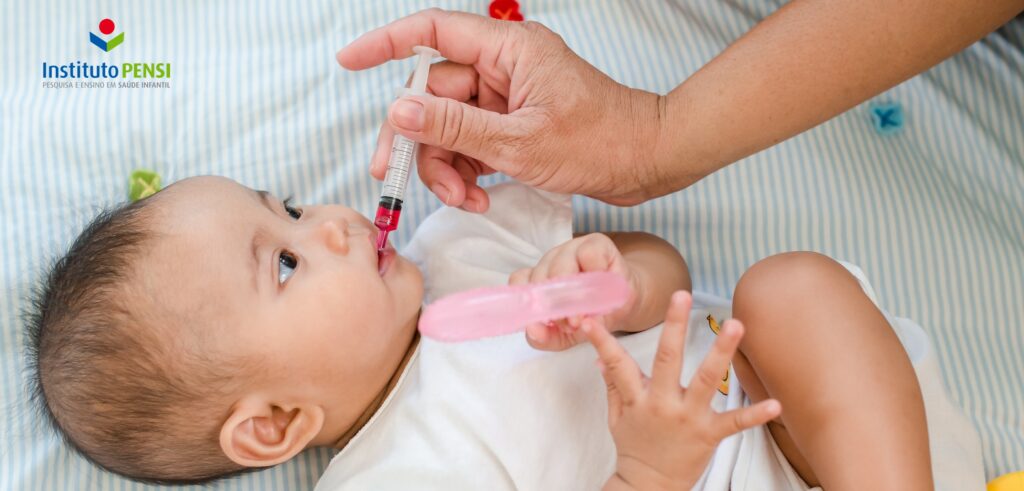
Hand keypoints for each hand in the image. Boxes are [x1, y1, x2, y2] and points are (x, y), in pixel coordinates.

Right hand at [336, 9, 663, 211]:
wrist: (648, 162)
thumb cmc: (600, 142)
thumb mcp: (519, 141)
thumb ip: (455, 126)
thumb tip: (398, 110)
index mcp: (507, 50)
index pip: (432, 32)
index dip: (385, 44)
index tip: (348, 61)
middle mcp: (503, 68)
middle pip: (432, 92)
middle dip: (416, 138)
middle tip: (394, 175)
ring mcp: (508, 99)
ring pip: (448, 125)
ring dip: (445, 166)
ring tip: (464, 200)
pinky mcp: (514, 126)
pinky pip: (471, 144)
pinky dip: (467, 174)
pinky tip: (479, 199)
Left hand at [508, 234, 641, 351]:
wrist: (625, 304)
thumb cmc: (592, 315)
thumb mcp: (568, 334)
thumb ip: (547, 337)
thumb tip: (533, 332)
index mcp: (538, 279)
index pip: (520, 283)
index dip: (530, 303)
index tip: (543, 323)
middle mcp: (550, 261)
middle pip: (541, 277)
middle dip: (555, 305)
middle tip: (572, 324)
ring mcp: (571, 249)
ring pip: (561, 266)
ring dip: (574, 294)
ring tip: (588, 311)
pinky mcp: (595, 242)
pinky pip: (588, 254)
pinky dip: (595, 273)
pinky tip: (603, 286)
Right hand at [584, 291, 781, 490]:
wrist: (649, 486)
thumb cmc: (634, 447)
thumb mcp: (617, 416)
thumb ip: (613, 384)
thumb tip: (601, 357)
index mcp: (638, 398)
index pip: (617, 363)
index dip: (602, 341)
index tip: (589, 321)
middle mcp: (662, 403)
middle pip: (667, 359)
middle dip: (674, 326)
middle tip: (681, 295)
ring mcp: (688, 418)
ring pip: (706, 379)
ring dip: (721, 351)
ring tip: (736, 325)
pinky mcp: (709, 434)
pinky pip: (735, 423)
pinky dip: (756, 414)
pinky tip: (775, 404)